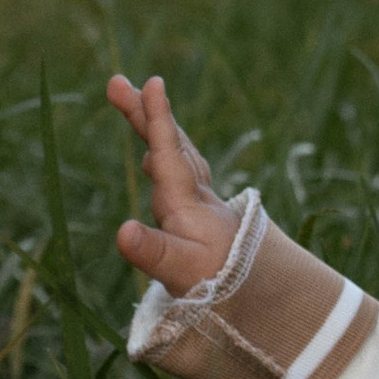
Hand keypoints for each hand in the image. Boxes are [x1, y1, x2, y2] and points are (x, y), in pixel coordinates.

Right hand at [106, 72, 241, 293]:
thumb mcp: (181, 270)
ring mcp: (199, 202)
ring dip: (155, 127)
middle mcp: (194, 195)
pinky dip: (167, 152)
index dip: (160, 119)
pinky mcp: (200, 214)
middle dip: (145, 113)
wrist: (261, 296)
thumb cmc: (218, 282)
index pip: (170, 153)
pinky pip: (180, 170)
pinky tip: (156, 156)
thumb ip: (152, 251)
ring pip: (176, 153)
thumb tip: (122, 231)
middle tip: (117, 82)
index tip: (153, 83)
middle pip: (170, 144)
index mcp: (186, 203)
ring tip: (136, 103)